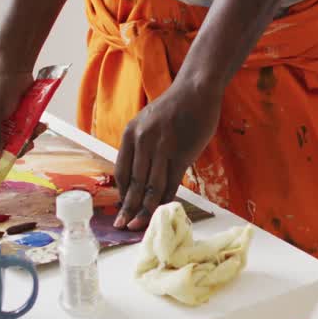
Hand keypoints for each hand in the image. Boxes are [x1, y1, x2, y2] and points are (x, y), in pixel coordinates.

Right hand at [0, 67, 46, 167]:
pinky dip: (29, 133)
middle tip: (26, 144)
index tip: (0, 173)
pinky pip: (17, 137)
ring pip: (8, 147)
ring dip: (23, 141)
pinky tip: (39, 125)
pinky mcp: (7, 124)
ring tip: (35, 129)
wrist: (14, 64)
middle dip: (10, 151)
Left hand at [115, 80, 222, 229]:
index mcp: (130, 134)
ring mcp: (162, 148)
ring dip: (145, 210)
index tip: (122, 208)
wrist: (196, 92)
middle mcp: (143, 142)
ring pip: (152, 187)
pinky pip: (171, 183)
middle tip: (121, 226)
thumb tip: (139, 176)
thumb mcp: (147, 123)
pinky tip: (162, 210)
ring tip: (138, 226)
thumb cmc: (173, 108)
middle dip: (128, 208)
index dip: (122, 193)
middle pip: (135, 183)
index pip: (122, 171)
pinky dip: (166, 199)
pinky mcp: (181, 154)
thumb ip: (141, 147)